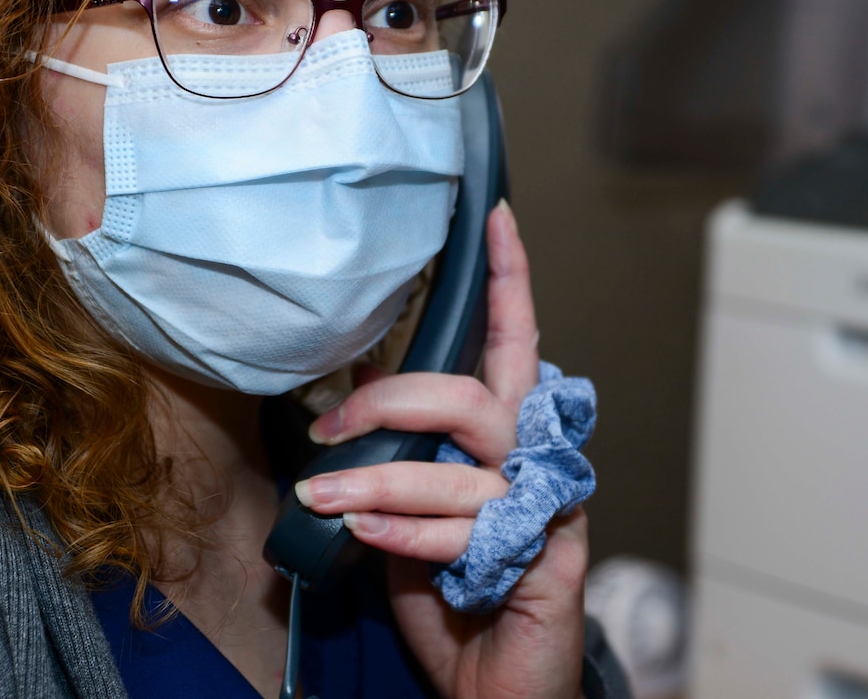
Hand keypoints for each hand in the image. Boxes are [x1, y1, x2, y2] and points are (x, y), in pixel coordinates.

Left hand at [296, 202, 587, 698]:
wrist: (493, 693)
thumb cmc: (456, 600)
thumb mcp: (411, 510)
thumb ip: (401, 448)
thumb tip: (358, 382)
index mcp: (508, 439)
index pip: (511, 345)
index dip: (508, 280)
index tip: (491, 216)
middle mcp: (536, 463)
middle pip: (472, 396)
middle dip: (391, 402)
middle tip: (329, 427)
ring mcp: (546, 512)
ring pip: (456, 468)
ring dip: (375, 480)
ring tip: (321, 497)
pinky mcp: (546, 563)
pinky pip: (464, 532)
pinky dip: (402, 533)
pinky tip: (361, 535)